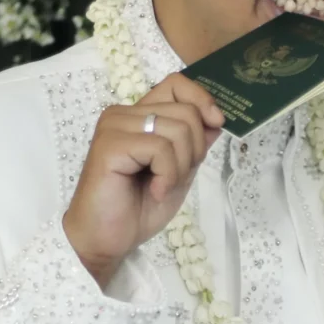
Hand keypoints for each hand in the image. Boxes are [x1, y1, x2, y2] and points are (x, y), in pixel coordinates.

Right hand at [61, 72, 226, 287]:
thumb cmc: (136, 209)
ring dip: (181, 165)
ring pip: (177, 129)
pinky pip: (160, 148)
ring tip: (162, 186)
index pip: (176, 84)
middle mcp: (124, 114)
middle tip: (176, 177)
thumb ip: (194, 145)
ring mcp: (114, 126)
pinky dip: (168, 175)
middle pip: (185, 111)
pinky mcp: (110, 144)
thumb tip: (216, 119)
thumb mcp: (178, 173)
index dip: (201, 99)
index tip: (216, 123)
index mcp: (138, 116)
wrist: (106, 240)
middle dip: (195, 149)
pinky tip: (155, 190)